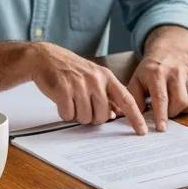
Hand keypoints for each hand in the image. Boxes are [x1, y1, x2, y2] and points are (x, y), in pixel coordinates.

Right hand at [27, 43, 146, 134]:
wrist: (46, 58)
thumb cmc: (71, 70)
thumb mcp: (94, 77)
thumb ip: (106, 94)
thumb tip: (114, 115)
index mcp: (106, 77)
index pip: (126, 100)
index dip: (135, 117)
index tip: (142, 130)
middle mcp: (95, 80)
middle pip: (102, 116)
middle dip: (92, 118)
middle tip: (83, 106)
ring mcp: (79, 85)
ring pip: (85, 118)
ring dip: (77, 115)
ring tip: (72, 100)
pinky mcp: (63, 91)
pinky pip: (68, 115)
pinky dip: (65, 113)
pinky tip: (62, 101)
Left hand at [128, 53, 187, 131]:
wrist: (168, 53)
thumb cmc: (149, 72)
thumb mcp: (136, 81)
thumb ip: (134, 100)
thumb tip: (132, 119)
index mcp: (156, 73)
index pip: (160, 97)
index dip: (161, 115)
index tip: (161, 129)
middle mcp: (175, 73)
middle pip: (179, 102)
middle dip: (171, 113)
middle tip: (163, 112)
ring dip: (181, 110)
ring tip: (172, 105)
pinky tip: (180, 98)